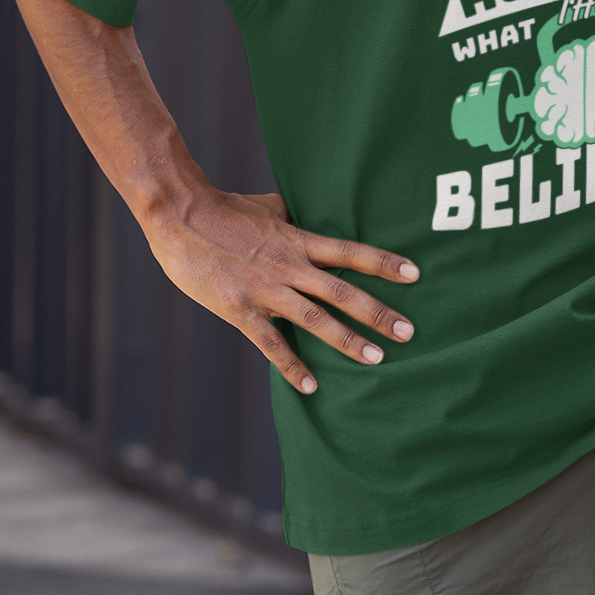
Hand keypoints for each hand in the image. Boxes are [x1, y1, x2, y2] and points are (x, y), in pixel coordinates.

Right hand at [144, 187, 417, 395]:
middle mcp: (289, 266)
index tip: (414, 273)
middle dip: (377, 312)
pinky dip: (291, 366)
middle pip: (342, 292)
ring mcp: (266, 290)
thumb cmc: (224, 209)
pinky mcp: (240, 310)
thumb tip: (317, 216)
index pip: (350, 252)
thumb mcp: (270, 208)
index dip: (383, 263)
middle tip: (408, 331)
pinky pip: (271, 342)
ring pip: (315, 319)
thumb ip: (296, 218)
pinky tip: (310, 386)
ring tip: (376, 359)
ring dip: (347, 341)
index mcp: (298, 240)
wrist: (180, 215)